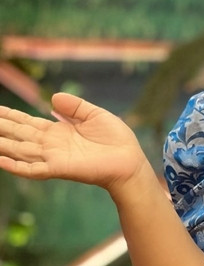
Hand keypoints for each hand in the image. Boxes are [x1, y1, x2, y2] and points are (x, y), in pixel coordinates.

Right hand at [0, 92, 149, 193]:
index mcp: (57, 132)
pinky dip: (15, 165)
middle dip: (0, 128)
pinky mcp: (58, 169)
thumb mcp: (94, 114)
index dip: (11, 116)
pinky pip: (31, 168)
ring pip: (19, 150)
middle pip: (18, 134)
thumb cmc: (115, 140)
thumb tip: (52, 97)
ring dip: (1, 145)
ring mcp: (52, 157)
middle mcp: (50, 145)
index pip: (27, 123)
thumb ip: (73, 106)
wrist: (129, 160)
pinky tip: (0, 159)